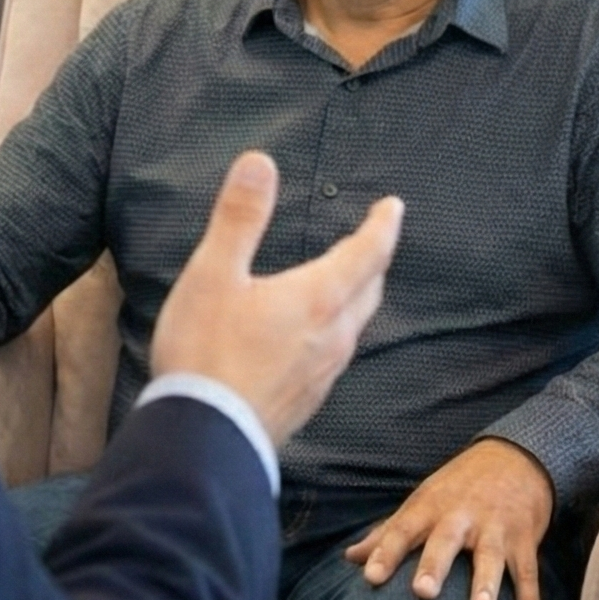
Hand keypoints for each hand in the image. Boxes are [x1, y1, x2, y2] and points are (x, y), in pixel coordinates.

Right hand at [150, 151, 402, 445]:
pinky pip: (334, 356)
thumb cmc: (205, 352)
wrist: (205, 437)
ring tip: (346, 284)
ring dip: (356, 298)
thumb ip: (239, 218)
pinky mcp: (307, 400)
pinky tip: (312, 338)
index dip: (382, 227)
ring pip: (354, 326)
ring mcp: (324, 372)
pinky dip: (334, 332)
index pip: (367, 253)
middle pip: (368, 290)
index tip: (393, 207)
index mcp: (317, 297)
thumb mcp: (213, 275)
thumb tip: (261, 162)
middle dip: (373, 262)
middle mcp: (333, 335)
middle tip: (372, 242)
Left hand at [344, 438, 554, 599]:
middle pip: (445, 541)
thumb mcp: (423, 501)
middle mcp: (462, 516)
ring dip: (487, 582)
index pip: (403, 529)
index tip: (370, 578)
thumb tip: (350, 558)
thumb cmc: (458, 487)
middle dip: (435, 566)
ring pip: (491, 556)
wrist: (515, 457)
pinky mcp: (525, 539)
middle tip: (423, 593)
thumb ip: (388, 531)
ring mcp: (496, 527)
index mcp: (431, 507)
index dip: (386, 552)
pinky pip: (529, 572)